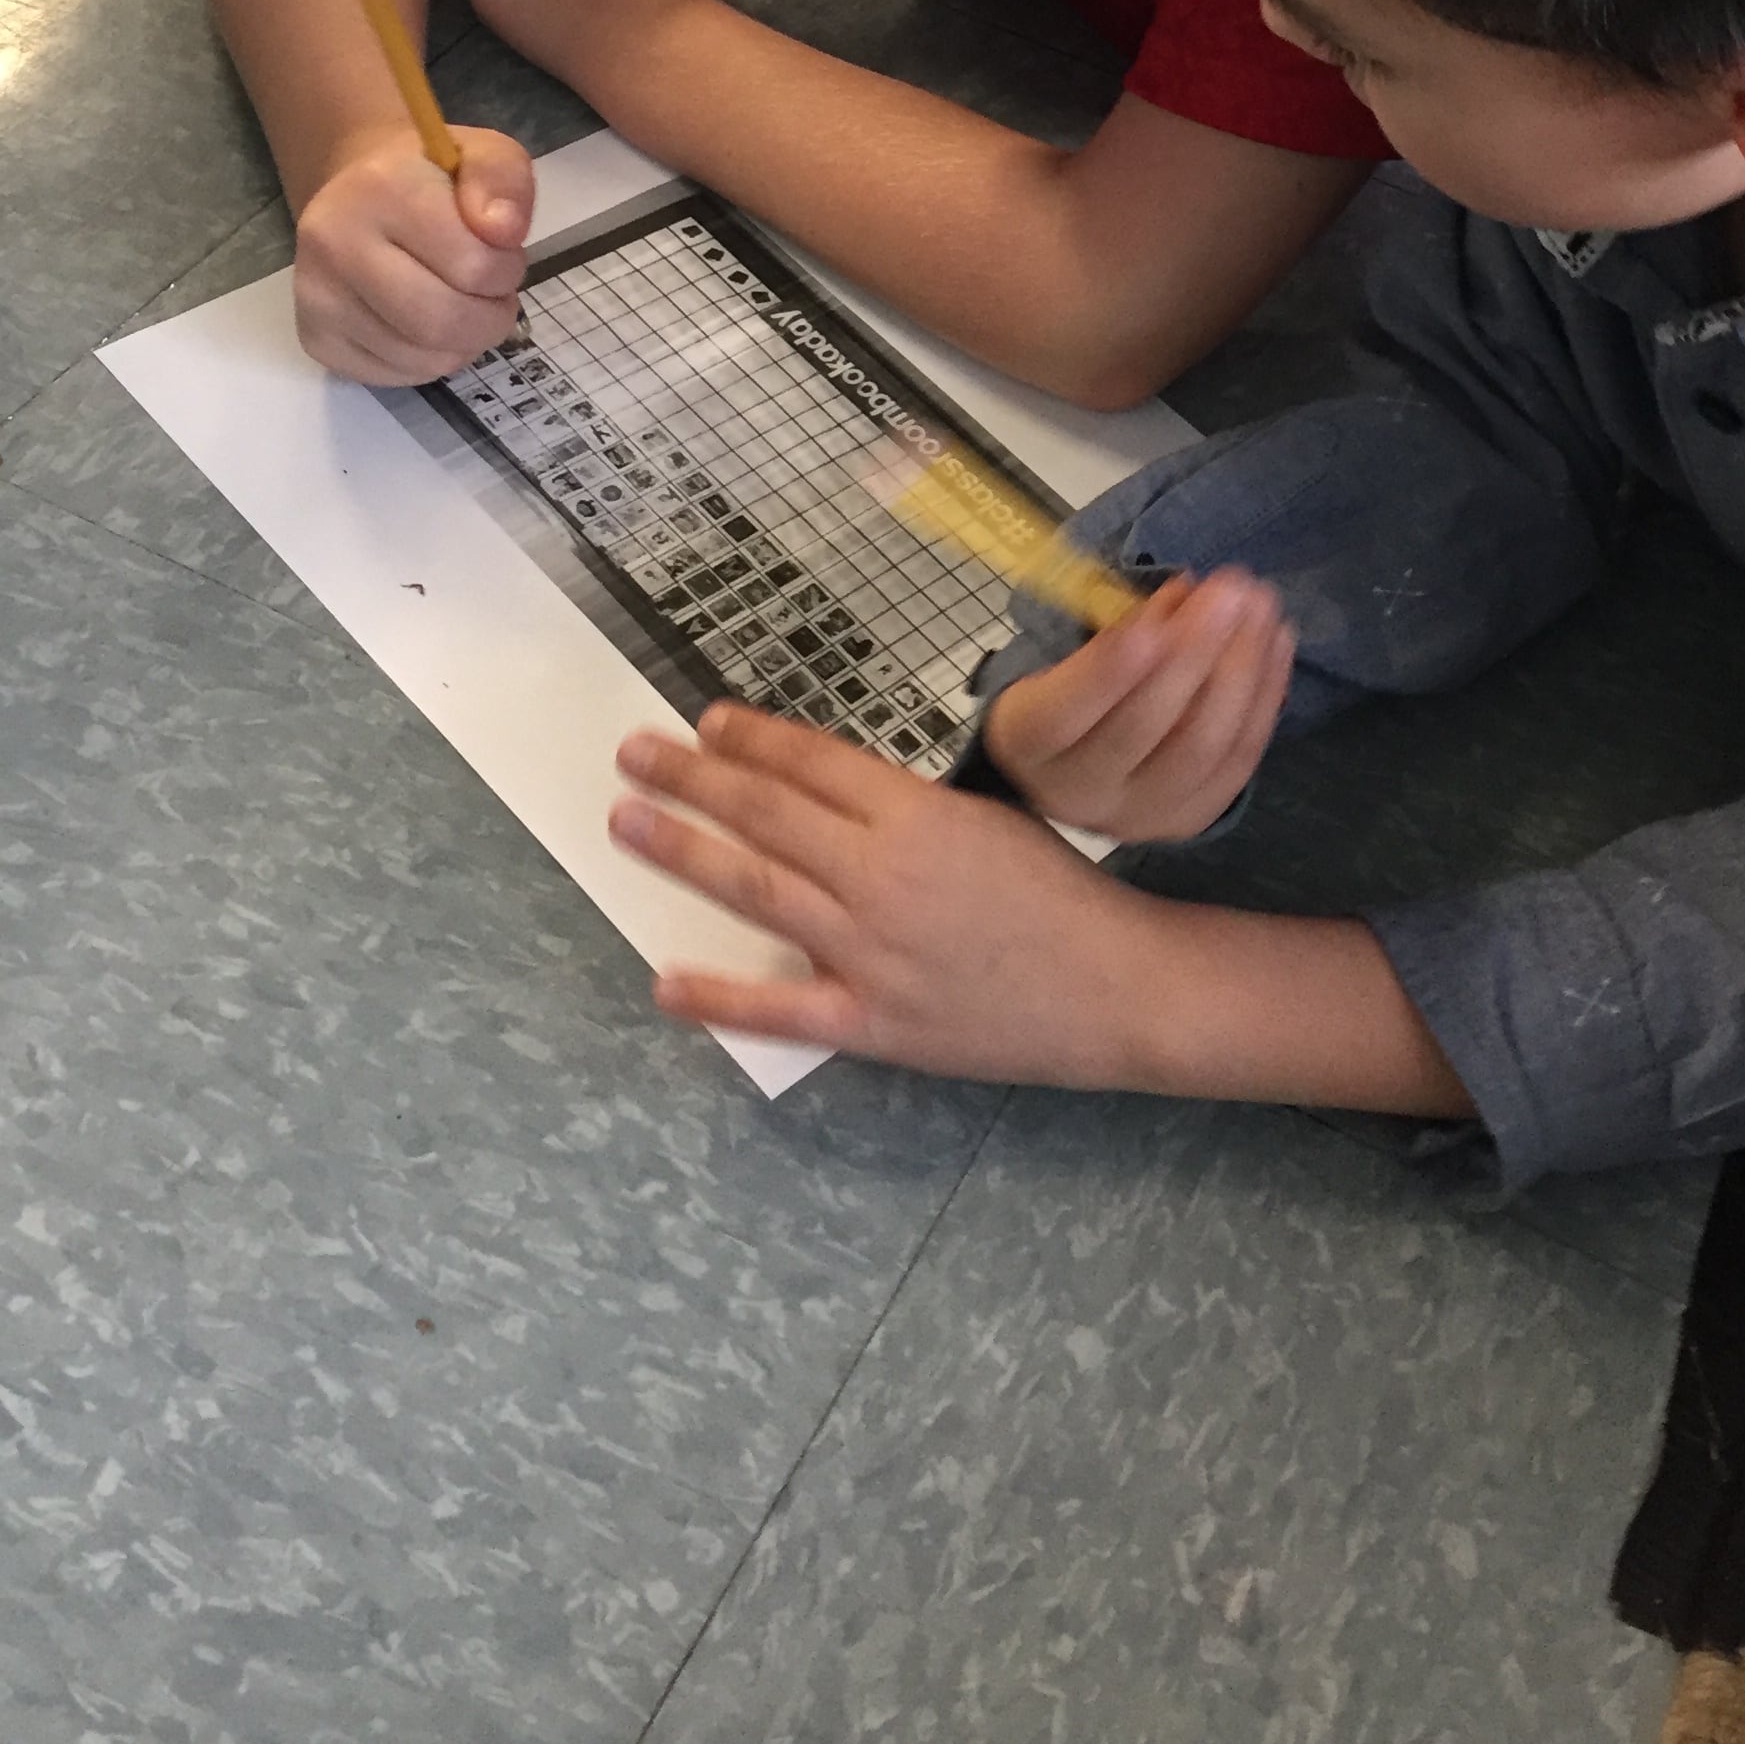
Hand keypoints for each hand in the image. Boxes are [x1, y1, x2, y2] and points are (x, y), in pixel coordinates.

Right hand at [293, 121, 532, 382]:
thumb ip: (503, 182)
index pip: (473, 265)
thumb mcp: (485, 156)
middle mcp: (334, 242)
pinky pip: (398, 376)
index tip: (502, 252)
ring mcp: (318, 296)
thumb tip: (503, 232)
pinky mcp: (316, 339)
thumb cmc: (434, 179)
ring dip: (465, 342)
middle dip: (490, 318)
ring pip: (423, 358)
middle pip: (442, 322)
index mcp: (381, 189)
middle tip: (493, 295)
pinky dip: (431, 361)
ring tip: (461, 303)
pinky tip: (428, 325)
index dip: (507, 269)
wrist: (362, 193)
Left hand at [609, 705, 1180, 1082]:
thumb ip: (907, 808)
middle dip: (693, 778)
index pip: (811, 763)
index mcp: (916, 814)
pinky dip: (719, 997)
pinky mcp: (873, 1021)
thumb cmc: (1061, 894)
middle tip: (633, 753)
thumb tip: (825, 791)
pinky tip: (665, 981)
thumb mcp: (991, 818)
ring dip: (686, 852)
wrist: (1116, 984)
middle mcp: (881, 873)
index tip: (703, 722)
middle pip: (768, 813)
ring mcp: (870, 950)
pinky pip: (782, 1010)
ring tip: (628, 821)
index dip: (750, 739)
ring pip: (758, 889)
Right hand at [983, 569, 1292, 839]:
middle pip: (1143, 727)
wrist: (1076, 772)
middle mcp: (1079, 793)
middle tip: (1233, 590)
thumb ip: (1119, 627)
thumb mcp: (1068, 655)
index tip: (1159, 611)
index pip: (1062, 715)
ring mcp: (1140, 817)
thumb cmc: (1071, 694)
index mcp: (1029, 743)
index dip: (1110, 668)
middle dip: (1196, 650)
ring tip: (1263, 610)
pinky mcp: (1189, 818)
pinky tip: (1276, 644)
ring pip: (1201, 747)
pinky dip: (1263, 699)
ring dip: (1242, 669)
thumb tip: (1190, 593)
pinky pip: (1238, 762)